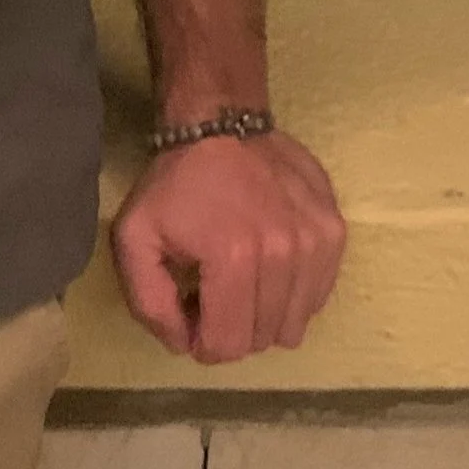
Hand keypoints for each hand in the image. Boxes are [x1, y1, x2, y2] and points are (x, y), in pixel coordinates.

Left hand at [110, 127, 345, 362]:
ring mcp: (317, 242)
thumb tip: (183, 345)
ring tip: (241, 277)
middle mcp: (285, 254)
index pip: (228, 345)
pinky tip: (269, 262)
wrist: (220, 123)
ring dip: (264, 315)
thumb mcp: (134, 238)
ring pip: (294, 324)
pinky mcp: (335, 231)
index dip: (202, 342)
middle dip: (232, 327)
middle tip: (213, 291)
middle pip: (262, 338)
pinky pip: (318, 296)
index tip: (191, 311)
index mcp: (234, 258)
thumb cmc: (175, 183)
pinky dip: (292, 293)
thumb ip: (149, 303)